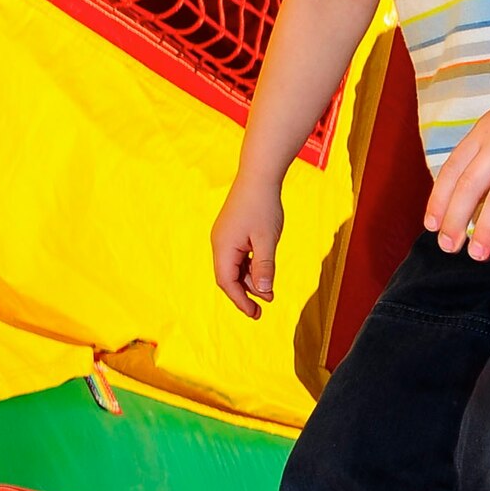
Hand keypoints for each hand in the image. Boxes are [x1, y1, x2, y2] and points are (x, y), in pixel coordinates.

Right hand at [211, 175, 283, 318]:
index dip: (241, 300)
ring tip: (269, 290)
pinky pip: (238, 256)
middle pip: (229, 277)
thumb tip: (264, 291)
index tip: (255, 314)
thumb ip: (264, 266)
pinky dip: (251, 266)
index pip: (227, 282)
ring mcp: (225, 237)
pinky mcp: (232, 232)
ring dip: (251, 279)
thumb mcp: (267, 240)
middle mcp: (220, 243)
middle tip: (265, 306)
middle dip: (246, 292)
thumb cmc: (263, 205)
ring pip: (235, 267)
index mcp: (223, 247)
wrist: (259, 176)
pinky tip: (264, 271)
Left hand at [424, 78, 489, 259]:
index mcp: (485, 131)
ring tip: (478, 254)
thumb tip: (461, 194)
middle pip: (471, 185)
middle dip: (456, 220)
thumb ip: (483, 152)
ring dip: (486, 228)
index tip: (431, 226)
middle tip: (449, 247)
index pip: (453, 169)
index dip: (439, 200)